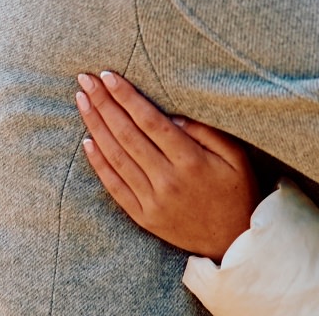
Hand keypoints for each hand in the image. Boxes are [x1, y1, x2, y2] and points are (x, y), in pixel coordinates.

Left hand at [76, 71, 258, 261]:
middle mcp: (167, 179)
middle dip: (104, 103)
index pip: (150, 120)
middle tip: (86, 80)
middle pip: (127, 134)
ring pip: (116, 157)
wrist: (233, 241)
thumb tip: (174, 116)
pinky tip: (87, 142)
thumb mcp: (236, 157)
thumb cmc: (237, 191)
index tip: (109, 76)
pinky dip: (98, 163)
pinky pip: (114, 186)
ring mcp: (152, 200)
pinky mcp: (143, 216)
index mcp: (191, 160)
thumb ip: (207, 132)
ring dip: (95, 126)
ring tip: (82, 101)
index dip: (127, 97)